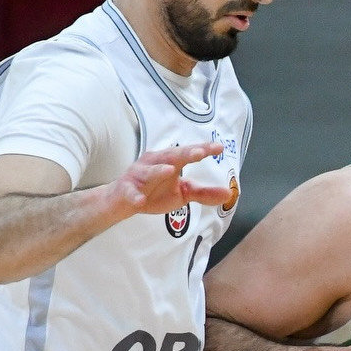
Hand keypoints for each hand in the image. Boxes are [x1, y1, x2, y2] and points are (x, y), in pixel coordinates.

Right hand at [111, 142, 233, 213]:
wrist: (122, 202)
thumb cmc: (154, 193)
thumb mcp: (182, 194)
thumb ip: (203, 193)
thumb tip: (229, 194)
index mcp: (169, 161)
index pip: (188, 153)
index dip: (202, 150)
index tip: (219, 148)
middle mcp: (154, 163)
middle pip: (171, 156)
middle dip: (185, 153)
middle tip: (200, 152)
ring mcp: (138, 176)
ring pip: (149, 172)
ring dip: (159, 171)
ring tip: (171, 170)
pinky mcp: (126, 190)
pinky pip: (130, 192)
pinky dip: (135, 196)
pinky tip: (140, 201)